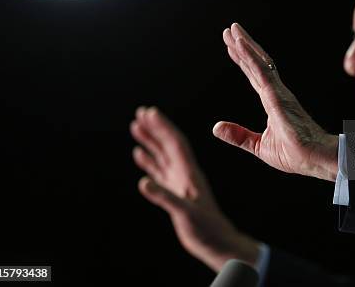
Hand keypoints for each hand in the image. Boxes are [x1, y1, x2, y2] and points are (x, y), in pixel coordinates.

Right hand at [130, 106, 259, 271]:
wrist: (218, 243)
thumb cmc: (206, 229)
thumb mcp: (185, 213)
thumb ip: (165, 197)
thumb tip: (142, 181)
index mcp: (189, 174)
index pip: (175, 144)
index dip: (163, 127)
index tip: (150, 112)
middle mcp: (184, 174)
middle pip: (168, 145)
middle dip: (155, 128)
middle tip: (141, 111)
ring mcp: (179, 183)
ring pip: (162, 155)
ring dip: (150, 140)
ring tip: (136, 126)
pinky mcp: (175, 193)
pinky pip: (159, 172)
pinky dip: (149, 161)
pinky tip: (139, 154)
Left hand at [213, 23, 338, 180]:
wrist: (315, 160)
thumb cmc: (296, 154)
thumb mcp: (259, 146)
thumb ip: (238, 135)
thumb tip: (216, 127)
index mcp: (273, 102)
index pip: (255, 76)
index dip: (243, 61)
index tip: (232, 47)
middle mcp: (277, 93)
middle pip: (256, 64)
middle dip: (242, 47)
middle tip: (229, 30)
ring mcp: (278, 93)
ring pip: (259, 62)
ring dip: (245, 45)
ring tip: (232, 31)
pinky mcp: (278, 96)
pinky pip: (262, 72)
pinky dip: (250, 57)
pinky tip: (240, 45)